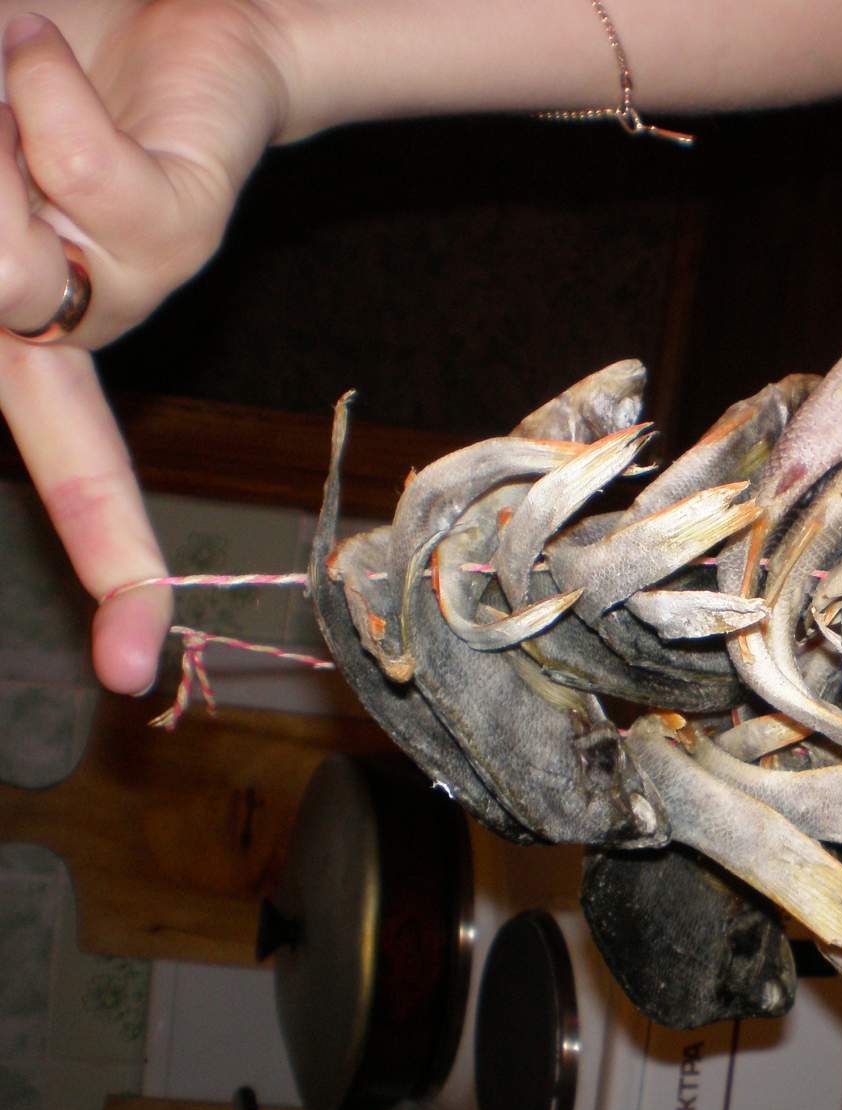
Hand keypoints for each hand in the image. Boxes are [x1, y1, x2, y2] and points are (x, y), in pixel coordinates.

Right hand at [0, 3, 288, 692]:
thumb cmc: (3, 62)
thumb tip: (23, 307)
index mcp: (3, 332)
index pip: (56, 468)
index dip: (101, 558)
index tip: (129, 672)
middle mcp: (64, 329)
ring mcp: (128, 283)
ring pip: (13, 278)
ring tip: (9, 80)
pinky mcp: (180, 224)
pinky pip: (85, 190)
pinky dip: (42, 100)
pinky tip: (51, 57)